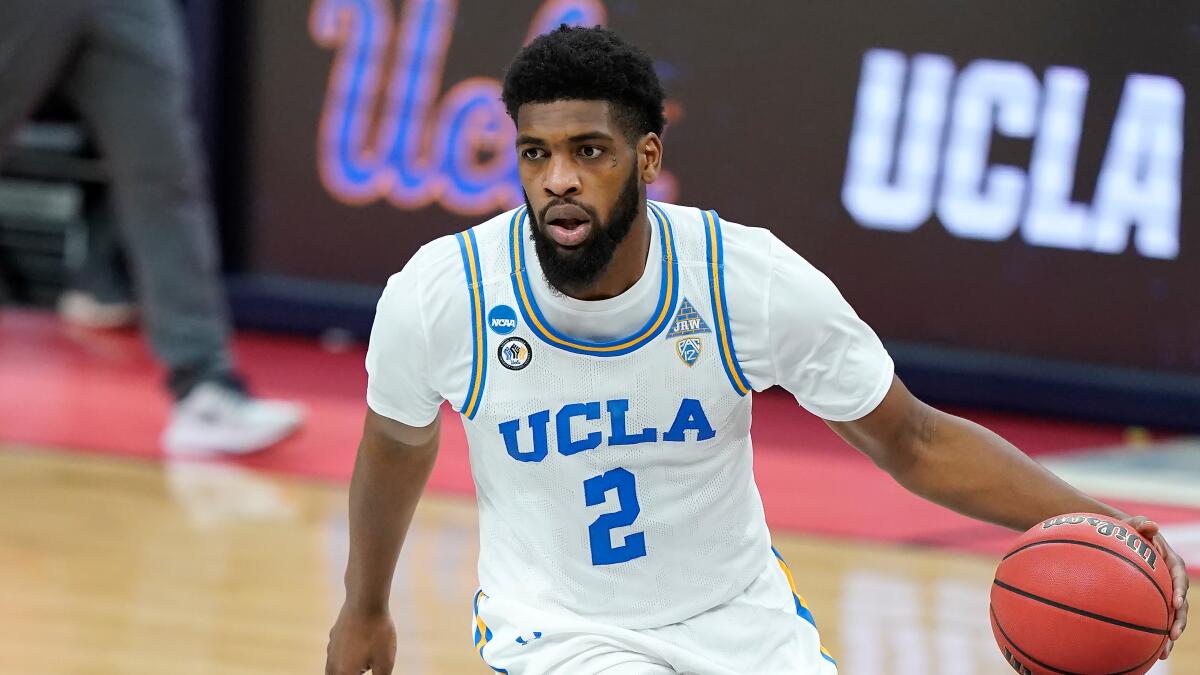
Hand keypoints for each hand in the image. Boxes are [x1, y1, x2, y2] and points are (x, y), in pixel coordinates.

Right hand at [325, 605, 396, 674]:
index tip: (368, 672)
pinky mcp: (335, 634)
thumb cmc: (377, 632)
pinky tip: (355, 651)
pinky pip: (336, 652)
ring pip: (332, 668)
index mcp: (344, 673)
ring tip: (358, 667)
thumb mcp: (385, 662)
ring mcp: (332, 647)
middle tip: (361, 670)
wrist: (365, 601)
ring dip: (343, 671)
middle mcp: (333, 662)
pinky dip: (344, 657)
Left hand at [1124, 516, 1188, 658]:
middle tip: (1172, 635)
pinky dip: (1156, 636)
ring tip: (1163, 652)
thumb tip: (1152, 524)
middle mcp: (1172, 580)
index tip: (1176, 602)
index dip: (1179, 590)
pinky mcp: (1155, 603)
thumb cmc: (1127, 532)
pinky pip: (1158, 621)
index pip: (1179, 576)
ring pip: (1172, 617)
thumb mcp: (1132, 525)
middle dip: (1179, 621)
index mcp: (1171, 562)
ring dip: (1170, 636)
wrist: (1120, 540)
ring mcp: (1164, 593)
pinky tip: (1150, 653)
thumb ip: (1140, 524)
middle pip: (1181, 603)